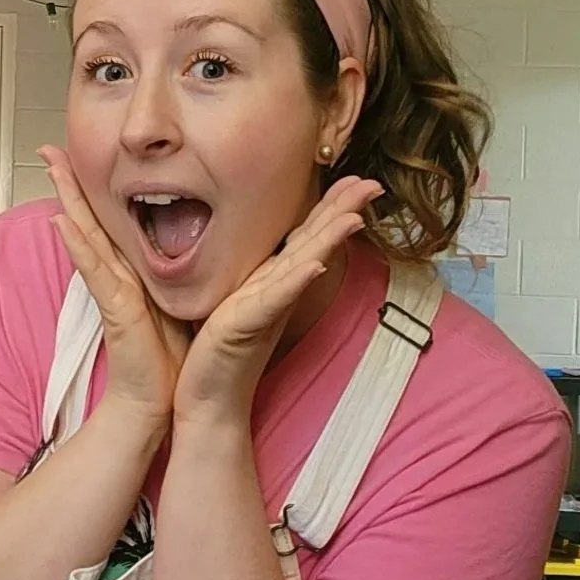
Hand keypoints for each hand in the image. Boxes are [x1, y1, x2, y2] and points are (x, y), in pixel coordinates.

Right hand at [41, 147, 190, 429]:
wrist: (162, 401)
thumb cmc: (174, 359)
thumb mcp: (182, 303)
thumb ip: (181, 277)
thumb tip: (200, 252)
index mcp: (133, 275)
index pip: (109, 225)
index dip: (94, 193)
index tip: (82, 158)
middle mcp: (117, 278)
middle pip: (89, 223)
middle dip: (70, 185)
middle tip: (49, 149)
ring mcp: (112, 293)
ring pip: (86, 238)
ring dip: (67, 202)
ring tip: (52, 168)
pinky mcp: (115, 311)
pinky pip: (94, 274)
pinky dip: (79, 248)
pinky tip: (61, 223)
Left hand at [173, 175, 382, 425]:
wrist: (206, 401)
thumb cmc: (213, 352)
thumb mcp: (229, 301)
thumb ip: (243, 273)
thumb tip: (242, 243)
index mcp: (271, 282)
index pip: (306, 237)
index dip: (331, 208)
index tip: (354, 178)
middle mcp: (276, 293)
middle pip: (315, 244)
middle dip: (344, 212)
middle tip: (373, 183)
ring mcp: (266, 309)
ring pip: (303, 266)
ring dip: (330, 240)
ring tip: (355, 216)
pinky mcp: (248, 326)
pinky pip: (274, 300)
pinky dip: (297, 281)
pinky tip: (315, 264)